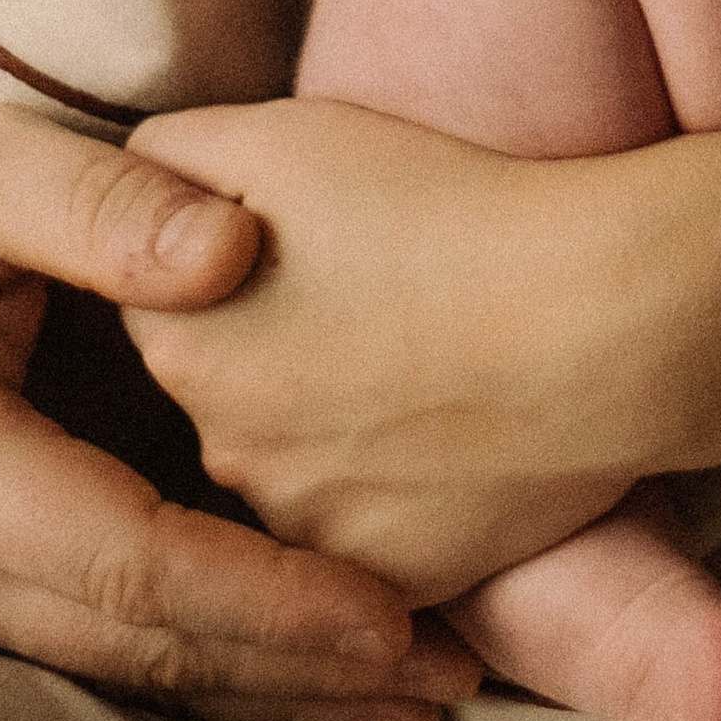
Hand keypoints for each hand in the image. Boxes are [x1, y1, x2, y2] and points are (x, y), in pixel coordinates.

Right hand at [0, 95, 475, 720]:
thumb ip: (106, 205)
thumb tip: (237, 249)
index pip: (140, 569)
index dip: (275, 601)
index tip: (401, 617)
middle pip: (141, 653)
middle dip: (299, 676)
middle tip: (448, 684)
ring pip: (119, 674)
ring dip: (264, 692)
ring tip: (410, 702)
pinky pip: (89, 646)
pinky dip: (200, 661)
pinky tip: (300, 672)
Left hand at [125, 98, 694, 603]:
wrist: (600, 321)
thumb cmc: (442, 206)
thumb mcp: (282, 135)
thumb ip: (168, 161)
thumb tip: (121, 198)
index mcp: (179, 344)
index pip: (161, 306)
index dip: (228, 267)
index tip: (303, 243)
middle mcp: (223, 455)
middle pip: (228, 393)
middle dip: (277, 354)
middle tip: (378, 296)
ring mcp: (311, 532)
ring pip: (303, 470)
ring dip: (339, 429)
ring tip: (432, 362)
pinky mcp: (396, 585)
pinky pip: (378, 537)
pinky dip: (408, 494)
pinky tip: (462, 434)